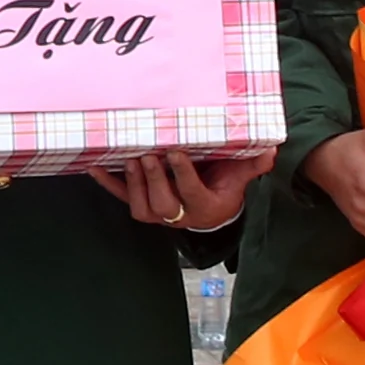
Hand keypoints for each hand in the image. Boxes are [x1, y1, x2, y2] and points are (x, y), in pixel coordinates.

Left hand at [111, 147, 268, 231]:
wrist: (211, 208)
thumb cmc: (224, 187)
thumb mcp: (240, 177)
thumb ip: (252, 165)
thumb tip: (270, 150)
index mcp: (204, 207)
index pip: (191, 192)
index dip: (182, 174)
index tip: (175, 152)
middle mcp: (179, 214)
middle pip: (162, 204)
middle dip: (154, 179)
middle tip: (149, 155)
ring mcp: (158, 212)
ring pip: (142, 207)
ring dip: (134, 183)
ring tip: (130, 159)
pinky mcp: (143, 206)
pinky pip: (122, 198)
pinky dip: (107, 184)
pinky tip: (93, 167)